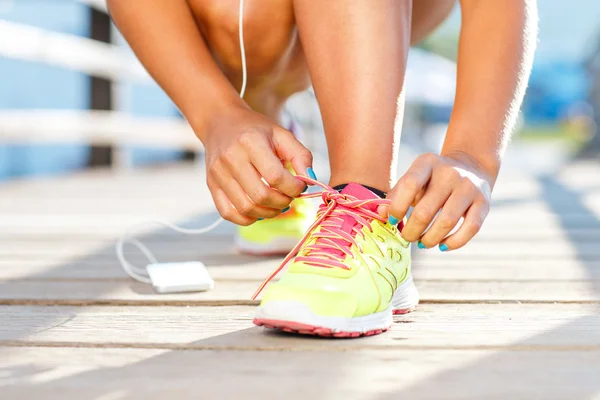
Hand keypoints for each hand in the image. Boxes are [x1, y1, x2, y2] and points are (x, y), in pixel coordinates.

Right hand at [202, 106, 311, 224]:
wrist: (220, 122)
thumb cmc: (255, 129)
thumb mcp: (281, 134)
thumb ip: (301, 156)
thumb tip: (310, 180)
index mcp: (250, 142)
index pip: (276, 177)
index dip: (294, 188)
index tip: (300, 186)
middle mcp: (230, 159)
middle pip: (261, 196)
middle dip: (283, 202)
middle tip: (289, 197)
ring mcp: (218, 174)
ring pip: (246, 208)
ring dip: (268, 213)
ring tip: (277, 204)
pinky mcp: (211, 185)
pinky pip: (228, 213)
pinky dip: (247, 219)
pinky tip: (259, 210)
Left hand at [380, 152, 492, 250]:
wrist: (471, 165)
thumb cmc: (432, 179)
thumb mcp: (414, 179)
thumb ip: (396, 195)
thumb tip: (381, 213)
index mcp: (428, 162)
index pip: (409, 185)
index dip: (397, 207)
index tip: (393, 221)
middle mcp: (450, 172)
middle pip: (425, 210)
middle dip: (412, 231)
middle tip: (407, 237)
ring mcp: (469, 187)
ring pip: (447, 222)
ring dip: (430, 239)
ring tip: (422, 243)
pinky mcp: (484, 202)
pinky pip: (470, 229)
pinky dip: (454, 243)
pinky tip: (442, 246)